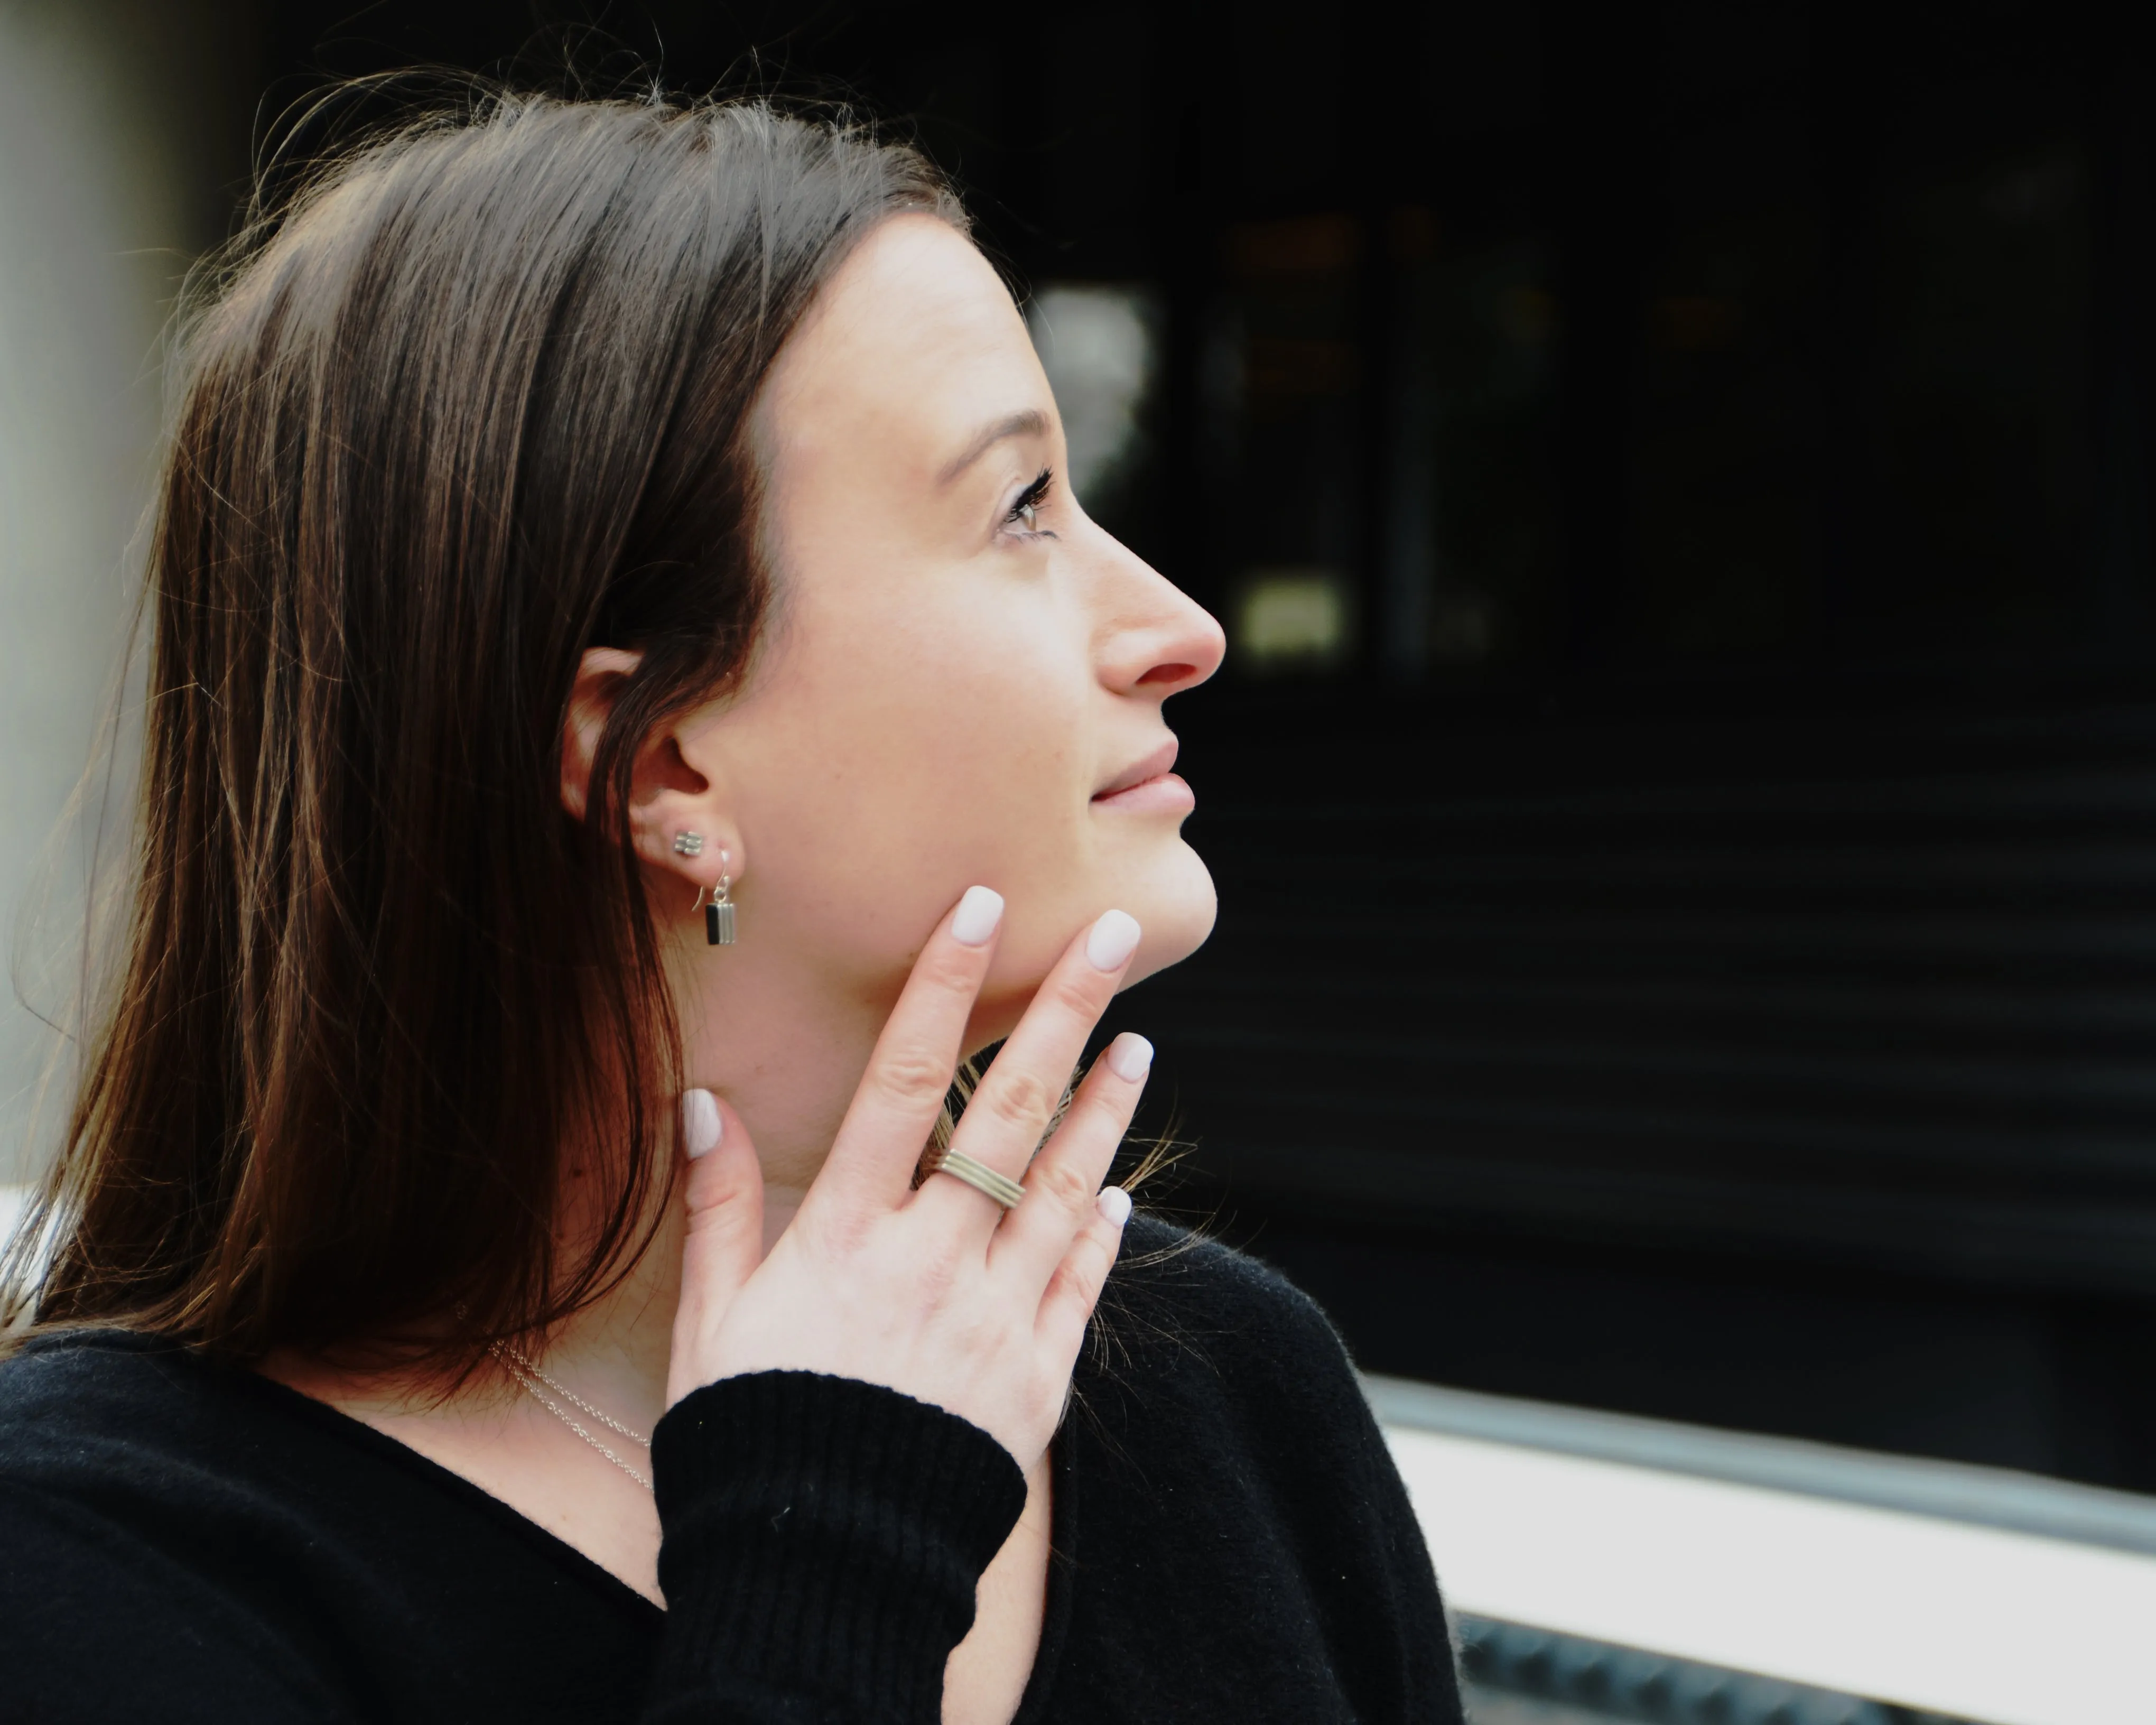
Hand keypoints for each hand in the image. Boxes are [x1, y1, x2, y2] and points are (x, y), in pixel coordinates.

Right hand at [664, 886, 1150, 1468]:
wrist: (822, 1568)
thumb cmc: (751, 1436)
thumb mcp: (711, 1320)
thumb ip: (718, 1206)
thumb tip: (705, 1103)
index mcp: (848, 1237)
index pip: (904, 1082)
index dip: (944, 987)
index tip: (981, 909)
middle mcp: (934, 1261)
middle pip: (1011, 1113)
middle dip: (1065, 1012)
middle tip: (1116, 937)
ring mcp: (997, 1319)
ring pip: (1067, 1188)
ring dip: (1105, 1109)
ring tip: (1140, 1044)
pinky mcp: (1038, 1380)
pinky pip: (1083, 1287)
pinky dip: (1106, 1232)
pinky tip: (1125, 1189)